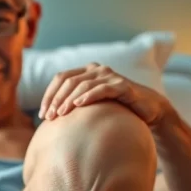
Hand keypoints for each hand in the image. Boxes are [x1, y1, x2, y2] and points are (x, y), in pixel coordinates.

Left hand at [38, 63, 170, 126]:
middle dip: (56, 99)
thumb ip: (75, 106)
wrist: (148, 110)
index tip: (42, 114)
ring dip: (68, 99)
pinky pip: (102, 88)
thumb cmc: (117, 110)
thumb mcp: (92, 106)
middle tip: (48, 117)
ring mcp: (110, 76)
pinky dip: (88, 96)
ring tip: (60, 114)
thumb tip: (49, 120)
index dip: (49, 95)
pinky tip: (78, 105)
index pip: (61, 78)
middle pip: (68, 81)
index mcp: (87, 72)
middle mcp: (97, 70)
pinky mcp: (122, 85)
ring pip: (83, 84)